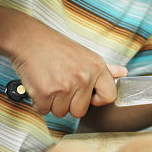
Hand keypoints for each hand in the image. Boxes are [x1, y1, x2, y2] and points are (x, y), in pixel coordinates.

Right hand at [11, 24, 127, 118]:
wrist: (29, 39)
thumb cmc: (56, 47)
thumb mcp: (85, 54)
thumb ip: (105, 68)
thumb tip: (123, 73)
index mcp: (96, 67)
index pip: (109, 97)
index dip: (97, 100)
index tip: (88, 95)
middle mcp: (83, 78)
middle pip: (80, 111)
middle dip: (70, 103)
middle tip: (61, 85)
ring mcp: (64, 87)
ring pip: (61, 112)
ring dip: (53, 103)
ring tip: (51, 83)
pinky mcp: (45, 93)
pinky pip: (44, 110)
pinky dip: (40, 102)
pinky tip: (40, 85)